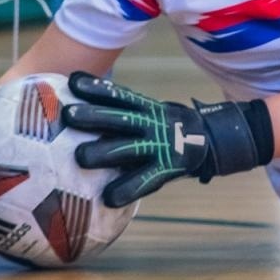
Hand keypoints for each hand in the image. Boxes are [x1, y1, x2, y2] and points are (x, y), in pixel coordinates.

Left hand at [63, 72, 274, 207]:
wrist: (212, 140)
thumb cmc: (167, 128)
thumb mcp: (149, 113)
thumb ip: (122, 113)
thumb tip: (82, 108)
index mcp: (146, 108)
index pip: (118, 95)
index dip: (95, 87)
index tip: (71, 81)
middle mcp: (151, 124)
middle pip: (119, 118)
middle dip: (94, 116)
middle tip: (68, 114)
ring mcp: (160, 146)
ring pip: (128, 148)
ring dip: (104, 152)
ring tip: (80, 157)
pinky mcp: (168, 168)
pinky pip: (145, 180)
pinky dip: (127, 189)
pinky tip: (109, 198)